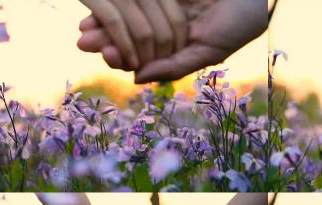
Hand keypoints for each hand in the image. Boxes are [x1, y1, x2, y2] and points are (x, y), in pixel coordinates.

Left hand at [77, 0, 267, 82]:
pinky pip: (139, 0)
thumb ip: (174, 66)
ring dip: (105, 23)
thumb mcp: (208, 51)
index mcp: (173, 49)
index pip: (141, 57)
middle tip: (85, 43)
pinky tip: (104, 4)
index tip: (109, 55)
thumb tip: (137, 79)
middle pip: (127, 38)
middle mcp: (163, 30)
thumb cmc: (237, 24)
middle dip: (105, 41)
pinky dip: (119, 4)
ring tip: (86, 28)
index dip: (122, 57)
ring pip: (127, 17)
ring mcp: (161, 7)